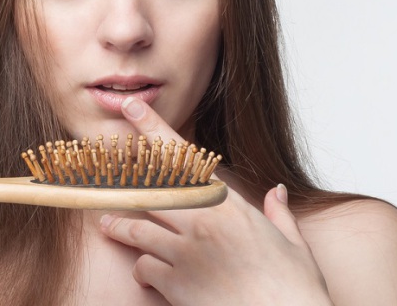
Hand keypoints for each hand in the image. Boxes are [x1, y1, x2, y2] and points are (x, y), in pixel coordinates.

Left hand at [98, 98, 332, 304]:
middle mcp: (203, 224)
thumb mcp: (293, 245)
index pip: (184, 158)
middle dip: (123, 181)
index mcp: (230, 207)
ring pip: (137, 230)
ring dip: (120, 227)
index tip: (133, 109)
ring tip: (109, 225)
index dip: (154, 129)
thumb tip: (278, 192)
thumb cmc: (294, 289)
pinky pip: (144, 268)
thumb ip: (279, 214)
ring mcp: (186, 254)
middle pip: (148, 191)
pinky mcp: (176, 285)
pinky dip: (142, 270)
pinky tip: (146, 275)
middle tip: (103, 175)